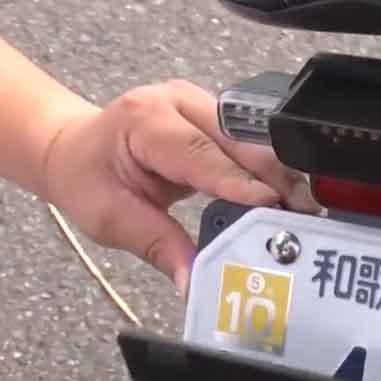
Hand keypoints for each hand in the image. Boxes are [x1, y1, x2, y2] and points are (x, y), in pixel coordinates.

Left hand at [40, 79, 318, 294]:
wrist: (74, 147)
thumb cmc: (86, 176)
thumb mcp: (108, 217)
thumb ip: (155, 245)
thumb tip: (192, 279)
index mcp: (145, 119)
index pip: (199, 152)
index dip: (237, 180)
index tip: (271, 205)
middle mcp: (178, 102)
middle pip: (239, 141)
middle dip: (274, 179)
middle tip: (304, 216)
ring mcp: (201, 105)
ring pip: (254, 140)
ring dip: (281, 175)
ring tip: (305, 212)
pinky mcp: (217, 119)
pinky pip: (251, 144)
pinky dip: (271, 173)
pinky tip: (290, 200)